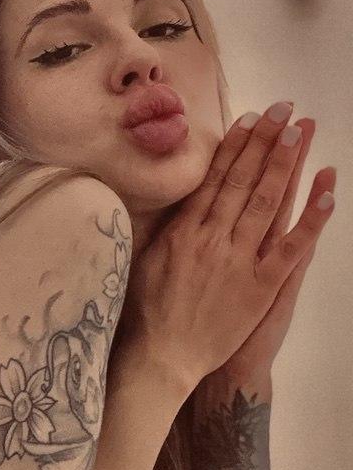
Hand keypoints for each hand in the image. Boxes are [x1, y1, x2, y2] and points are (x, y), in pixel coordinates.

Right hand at [118, 100, 336, 392]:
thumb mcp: (142, 263)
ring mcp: (239, 261)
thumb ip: (162, 232)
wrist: (160, 358)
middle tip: (284, 110)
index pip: (214, 179)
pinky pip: (292, 248)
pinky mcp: (261, 286)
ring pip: (268, 203)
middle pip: (244, 180)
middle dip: (265, 142)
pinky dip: (312, 219)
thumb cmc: (145, 314)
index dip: (234, 146)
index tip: (249, 118)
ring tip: (302, 132)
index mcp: (184, 232)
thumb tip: (168, 203)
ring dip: (287, 164)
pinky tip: (328, 192)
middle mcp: (213, 239)